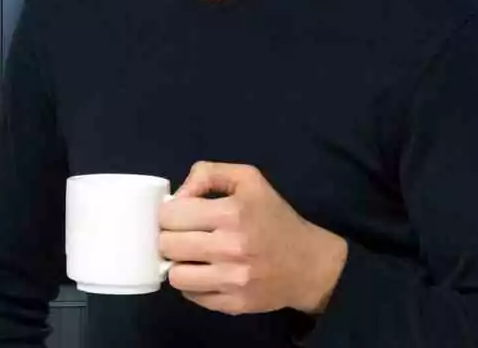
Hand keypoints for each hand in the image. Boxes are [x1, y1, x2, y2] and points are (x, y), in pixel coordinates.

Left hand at [158, 162, 347, 315]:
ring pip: (176, 276)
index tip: (178, 216)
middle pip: (168, 245)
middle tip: (182, 235)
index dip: (169, 213)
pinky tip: (206, 273)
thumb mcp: (248, 179)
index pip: (170, 215)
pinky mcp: (234, 304)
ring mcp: (232, 280)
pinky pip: (192, 296)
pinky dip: (193, 285)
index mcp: (231, 213)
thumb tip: (177, 196)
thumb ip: (208, 173)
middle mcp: (230, 248)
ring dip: (178, 265)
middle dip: (169, 237)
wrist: (309, 263)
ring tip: (191, 257)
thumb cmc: (274, 217)